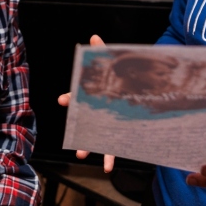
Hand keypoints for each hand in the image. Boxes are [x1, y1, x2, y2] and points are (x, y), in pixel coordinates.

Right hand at [57, 35, 115, 172]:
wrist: (143, 90)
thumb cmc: (124, 78)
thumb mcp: (115, 64)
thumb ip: (104, 52)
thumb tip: (94, 36)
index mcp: (94, 96)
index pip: (78, 96)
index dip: (70, 97)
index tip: (62, 100)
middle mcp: (98, 113)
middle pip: (83, 122)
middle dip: (77, 132)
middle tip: (70, 139)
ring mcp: (107, 124)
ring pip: (94, 138)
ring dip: (87, 148)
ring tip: (80, 155)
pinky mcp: (118, 134)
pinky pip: (112, 148)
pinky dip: (109, 158)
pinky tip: (107, 168)